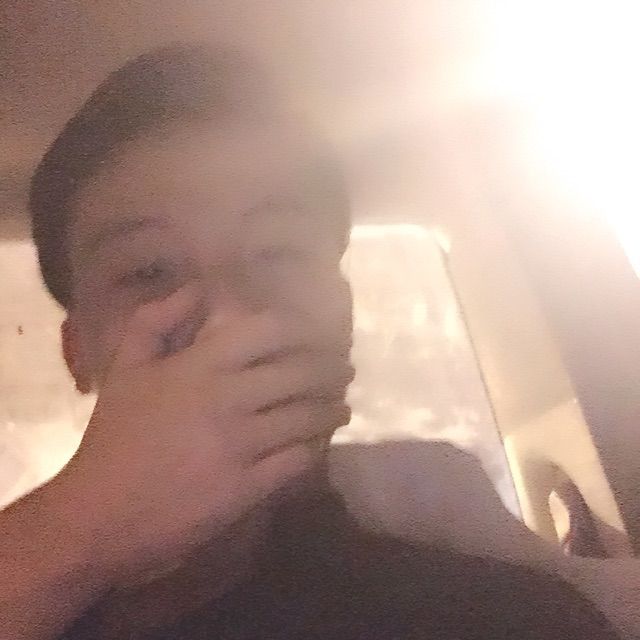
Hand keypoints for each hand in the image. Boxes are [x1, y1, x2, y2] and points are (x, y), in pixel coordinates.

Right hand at [60, 286, 352, 582]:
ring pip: (308, 416)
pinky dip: (317, 447)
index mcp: (201, 365)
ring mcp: (242, 444)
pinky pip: (299, 459)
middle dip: (332, 370)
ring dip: (333, 409)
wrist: (100, 513)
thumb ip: (156, 320)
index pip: (271, 330)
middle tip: (344, 372)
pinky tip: (321, 443)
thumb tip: (198, 289)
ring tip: (342, 407)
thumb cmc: (114, 437)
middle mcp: (229, 398)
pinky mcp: (248, 486)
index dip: (302, 329)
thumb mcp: (124, 367)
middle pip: (302, 373)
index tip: (316, 334)